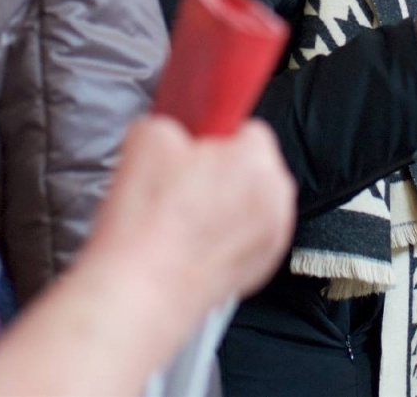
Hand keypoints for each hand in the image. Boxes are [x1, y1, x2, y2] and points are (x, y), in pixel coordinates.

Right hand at [0, 117, 294, 396]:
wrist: (139, 294)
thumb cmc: (147, 225)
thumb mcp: (146, 136)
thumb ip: (173, 121)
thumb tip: (176, 128)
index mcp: (258, 160)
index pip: (246, 126)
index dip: (214, 133)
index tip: (193, 145)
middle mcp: (277, 199)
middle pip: (252, 166)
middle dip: (221, 168)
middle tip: (180, 182)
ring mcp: (272, 239)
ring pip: (249, 202)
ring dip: (224, 203)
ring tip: (181, 216)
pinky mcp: (260, 271)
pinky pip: (245, 236)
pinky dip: (224, 236)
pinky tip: (189, 242)